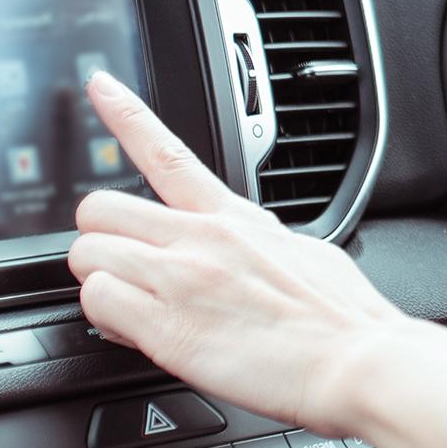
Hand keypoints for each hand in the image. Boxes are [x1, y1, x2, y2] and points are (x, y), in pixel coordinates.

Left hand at [66, 72, 411, 432]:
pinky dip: (105, 321)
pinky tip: (135, 334)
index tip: (100, 85)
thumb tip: (250, 252)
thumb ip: (259, 245)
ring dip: (100, 285)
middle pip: (99, 210)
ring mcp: (179, 280)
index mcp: (234, 219)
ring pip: (88, 256)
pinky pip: (97, 303)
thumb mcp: (305, 254)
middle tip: (123, 270)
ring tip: (133, 311)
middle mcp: (200, 239)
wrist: (358, 362)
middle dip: (99, 241)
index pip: (166, 152)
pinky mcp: (167, 328)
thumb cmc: (344, 320)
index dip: (124, 114)